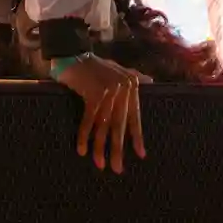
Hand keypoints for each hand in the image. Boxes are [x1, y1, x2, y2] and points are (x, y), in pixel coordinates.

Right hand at [54, 55, 150, 173]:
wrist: (72, 53)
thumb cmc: (94, 65)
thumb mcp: (116, 70)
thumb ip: (133, 76)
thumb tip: (150, 81)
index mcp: (131, 84)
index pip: (135, 116)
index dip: (136, 136)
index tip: (140, 155)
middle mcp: (123, 87)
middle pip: (120, 124)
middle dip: (118, 148)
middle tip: (117, 168)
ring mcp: (109, 90)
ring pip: (104, 125)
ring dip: (100, 146)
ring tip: (100, 164)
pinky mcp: (93, 93)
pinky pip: (89, 120)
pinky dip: (84, 135)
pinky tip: (82, 149)